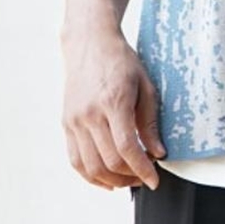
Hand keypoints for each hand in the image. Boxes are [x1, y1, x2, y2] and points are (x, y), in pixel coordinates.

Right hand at [60, 26, 166, 191]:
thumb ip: (150, 121)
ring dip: (112, 180)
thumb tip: (158, 153)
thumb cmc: (120, 61)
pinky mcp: (66, 123)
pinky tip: (106, 177)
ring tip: (128, 179)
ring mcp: (75, 119)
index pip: (126, 147)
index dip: (142, 169)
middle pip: (110, 160)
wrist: (90, 43)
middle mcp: (90, 113)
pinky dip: (91, 175)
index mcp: (113, 101)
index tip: (153, 180)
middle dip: (131, 176)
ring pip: (91, 166)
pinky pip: (75, 160)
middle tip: (144, 175)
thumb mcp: (144, 85)